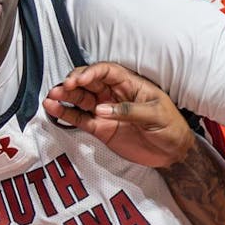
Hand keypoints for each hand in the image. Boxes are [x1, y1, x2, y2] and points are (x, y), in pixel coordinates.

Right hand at [43, 62, 196, 167]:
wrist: (174, 153)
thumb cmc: (171, 127)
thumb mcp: (156, 115)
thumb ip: (129, 111)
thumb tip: (101, 110)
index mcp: (130, 85)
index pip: (107, 71)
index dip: (92, 72)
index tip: (80, 80)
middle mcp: (114, 95)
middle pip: (89, 82)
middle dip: (74, 82)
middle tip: (63, 88)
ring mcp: (105, 111)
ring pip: (80, 99)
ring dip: (65, 96)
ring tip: (51, 97)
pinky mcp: (100, 128)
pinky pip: (80, 119)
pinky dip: (66, 114)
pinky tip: (53, 109)